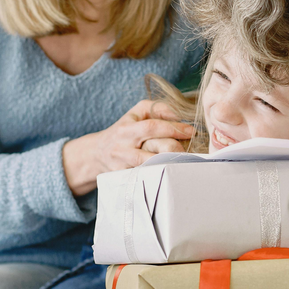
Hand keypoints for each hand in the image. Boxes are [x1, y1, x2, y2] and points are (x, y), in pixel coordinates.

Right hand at [61, 99, 193, 195]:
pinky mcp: (124, 180)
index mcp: (126, 129)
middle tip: (191, 148)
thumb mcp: (136, 113)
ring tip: (184, 160)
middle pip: (154, 149)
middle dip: (175, 149)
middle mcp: (123, 148)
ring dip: (170, 164)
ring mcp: (123, 166)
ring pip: (152, 167)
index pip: (152, 127)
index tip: (191, 131)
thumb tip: (178, 114)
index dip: (174, 128)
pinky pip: (146, 179)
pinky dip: (160, 175)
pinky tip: (171, 172)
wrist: (96, 154)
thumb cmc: (124, 130)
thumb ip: (157, 108)